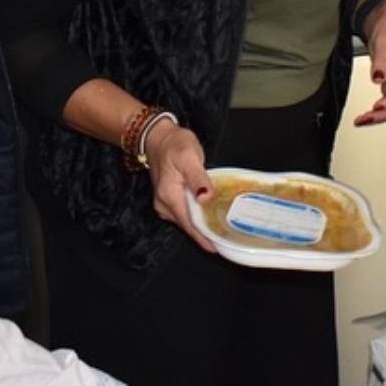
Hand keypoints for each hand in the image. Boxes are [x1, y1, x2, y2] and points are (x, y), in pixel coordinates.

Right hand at [141, 121, 216, 253]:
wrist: (157, 137)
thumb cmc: (174, 145)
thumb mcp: (189, 157)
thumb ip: (198, 179)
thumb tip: (206, 198)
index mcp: (169, 197)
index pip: (189, 224)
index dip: (204, 238)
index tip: (218, 248)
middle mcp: (165, 205)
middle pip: (188, 226)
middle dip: (206, 234)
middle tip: (228, 240)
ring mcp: (166, 203)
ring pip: (187, 221)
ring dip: (203, 226)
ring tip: (223, 231)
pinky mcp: (169, 200)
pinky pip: (185, 213)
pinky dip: (198, 217)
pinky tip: (211, 217)